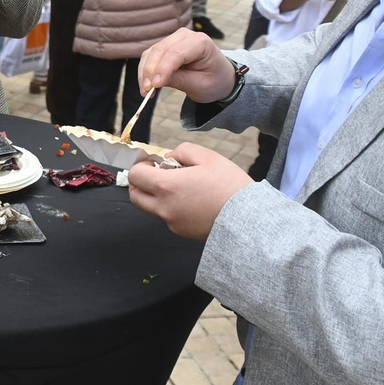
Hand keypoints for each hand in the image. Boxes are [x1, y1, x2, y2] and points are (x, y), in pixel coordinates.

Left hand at [127, 142, 252, 240]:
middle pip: (135, 196)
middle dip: (141, 184)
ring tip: (183, 188)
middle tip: (158, 175)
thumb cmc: (229, 186)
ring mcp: (172, 223)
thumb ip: (182, 151)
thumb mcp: (208, 157)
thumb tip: (169, 158)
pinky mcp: (182, 233)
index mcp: (167, 186)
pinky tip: (194, 201)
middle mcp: (164, 208)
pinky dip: (173, 208)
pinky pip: (169, 218)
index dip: (142, 166)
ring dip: (157, 196)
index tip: (155, 164)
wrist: (249, 220)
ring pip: (152, 208)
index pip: (135, 175)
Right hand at [136, 27, 236, 101]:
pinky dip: (145, 71)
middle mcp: (185, 36)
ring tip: (146, 92)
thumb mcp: (202, 85)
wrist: (219, 77)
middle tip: (147, 91)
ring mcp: (173, 40)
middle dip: (150, 71)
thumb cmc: (215, 80)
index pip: (177, 52)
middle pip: (161, 50)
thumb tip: (157, 81)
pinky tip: (146, 86)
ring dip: (145, 72)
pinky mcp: (164, 47)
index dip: (164, 68)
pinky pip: (149, 57)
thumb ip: (181, 81)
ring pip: (151, 53)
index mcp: (201, 42)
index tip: (155, 85)